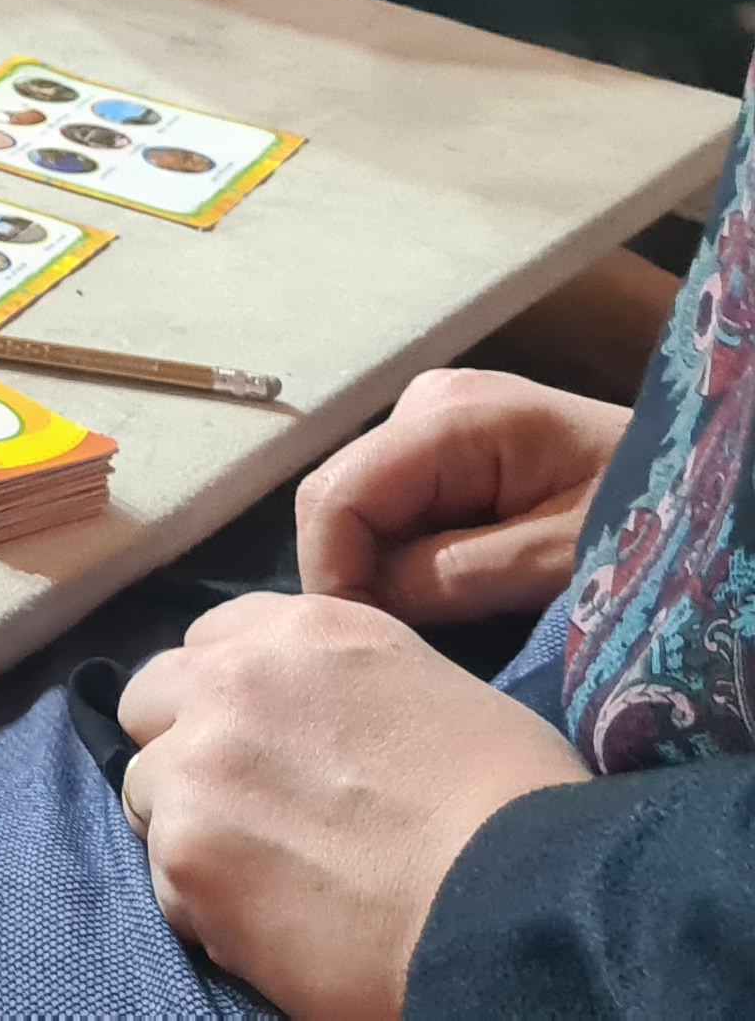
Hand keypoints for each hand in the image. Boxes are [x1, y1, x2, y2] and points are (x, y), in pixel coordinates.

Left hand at [118, 593, 588, 1017]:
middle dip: (184, 746)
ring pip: (147, 792)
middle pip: (151, 703)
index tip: (258, 737)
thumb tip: (307, 723)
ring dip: (190, 826)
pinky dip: (206, 903)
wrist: (523, 902)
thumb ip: (338, 689)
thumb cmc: (515, 805)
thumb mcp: (430, 691)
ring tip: (269, 872)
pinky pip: (165, 878)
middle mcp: (233, 682)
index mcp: (303, 630)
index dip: (227, 694)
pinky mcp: (186, 853)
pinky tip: (276, 922)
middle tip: (245, 805)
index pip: (210, 640)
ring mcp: (198, 766)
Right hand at [295, 367, 629, 624]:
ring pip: (363, 507)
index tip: (369, 648)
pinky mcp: (453, 445)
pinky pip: (399, 506)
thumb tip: (356, 607)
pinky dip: (410, 556)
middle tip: (404, 645)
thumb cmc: (653, 519)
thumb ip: (450, 577)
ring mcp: (437, 419)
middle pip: (340, 499)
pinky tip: (452, 589)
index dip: (333, 576)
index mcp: (448, 415)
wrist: (720, 488)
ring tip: (434, 621)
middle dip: (357, 573)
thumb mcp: (558, 561)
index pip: (335, 497)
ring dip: (385, 568)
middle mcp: (425, 402)